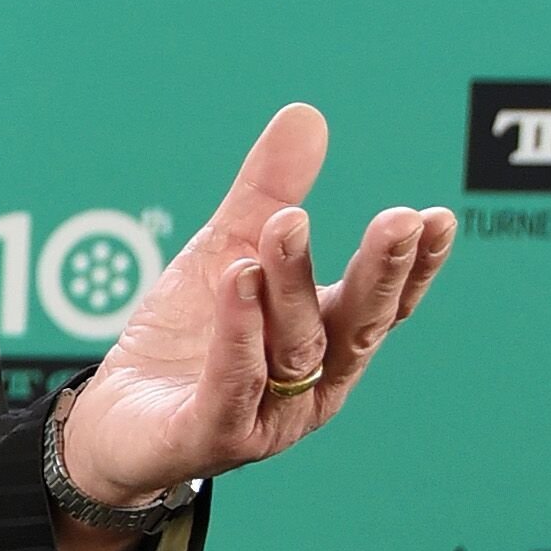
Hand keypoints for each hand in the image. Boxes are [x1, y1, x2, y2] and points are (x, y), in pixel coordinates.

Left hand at [58, 102, 454, 507]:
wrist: (116, 420)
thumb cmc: (184, 339)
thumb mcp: (225, 251)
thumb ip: (266, 193)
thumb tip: (306, 115)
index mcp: (326, 340)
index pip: (382, 304)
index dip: (413, 265)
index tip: (434, 218)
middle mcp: (311, 384)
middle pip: (354, 325)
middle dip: (380, 273)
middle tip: (397, 221)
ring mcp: (267, 416)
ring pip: (293, 347)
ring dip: (292, 285)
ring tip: (285, 226)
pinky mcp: (213, 435)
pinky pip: (233, 384)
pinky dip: (239, 334)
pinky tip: (237, 282)